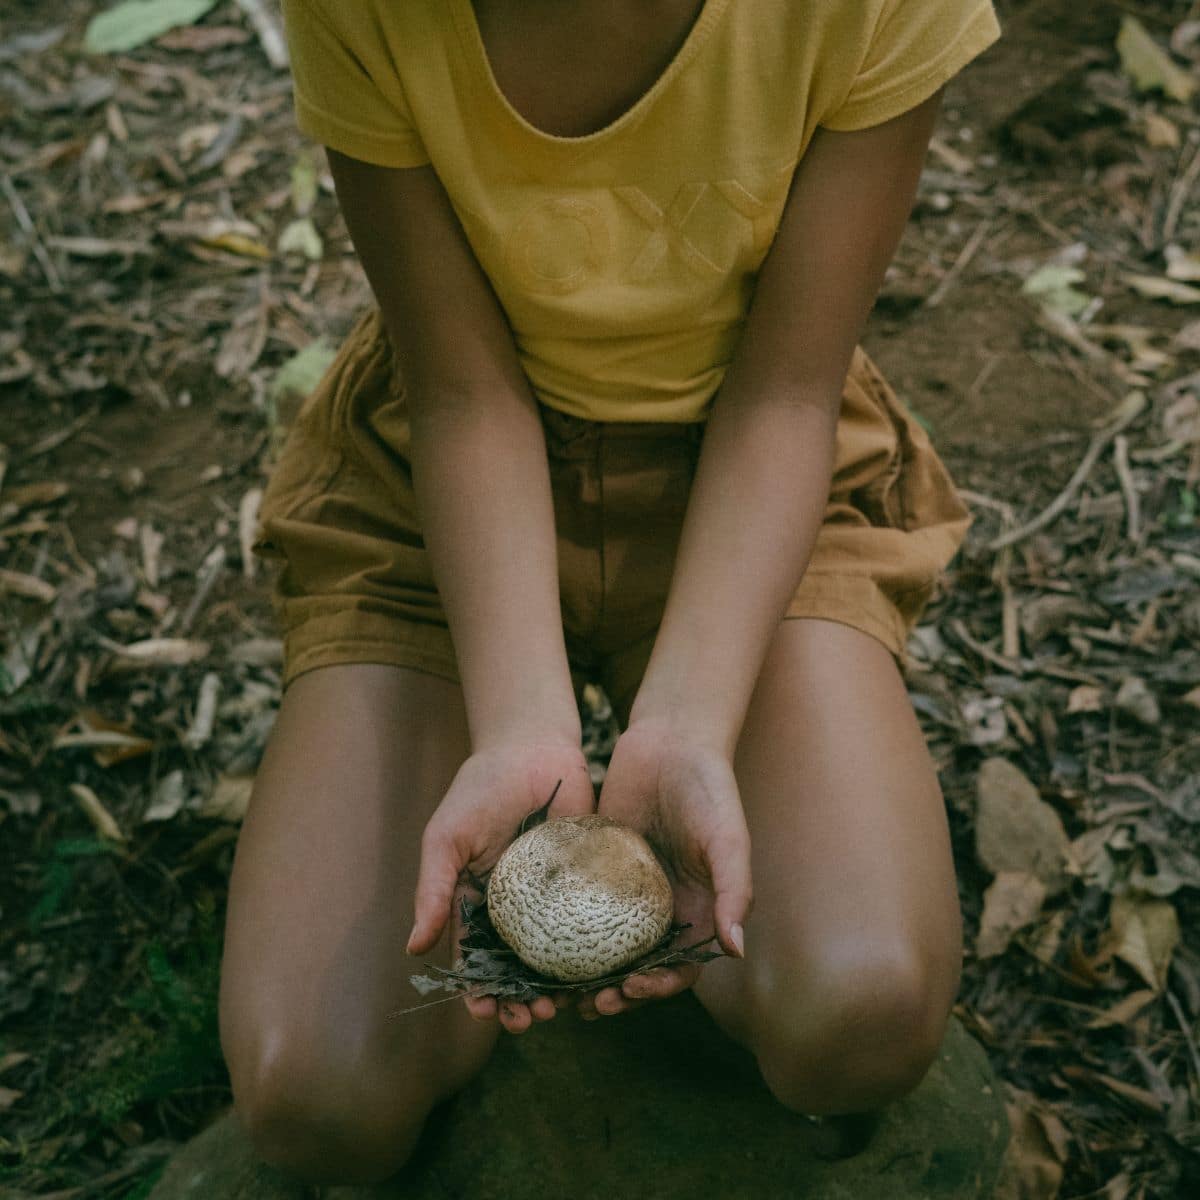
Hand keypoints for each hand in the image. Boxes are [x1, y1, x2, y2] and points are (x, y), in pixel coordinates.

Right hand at [406, 739, 593, 1033]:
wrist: (532, 746)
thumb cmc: (480, 789)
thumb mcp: (446, 838)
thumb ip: (432, 891)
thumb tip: (414, 949)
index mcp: (479, 905)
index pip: (477, 961)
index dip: (481, 992)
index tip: (487, 1012)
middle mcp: (518, 910)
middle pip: (519, 970)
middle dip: (523, 1001)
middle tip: (534, 1018)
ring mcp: (556, 899)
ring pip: (559, 957)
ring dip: (559, 987)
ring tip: (564, 1005)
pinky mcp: (589, 882)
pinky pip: (594, 926)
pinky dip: (597, 955)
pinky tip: (602, 975)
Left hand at [578, 720, 751, 1019]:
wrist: (672, 737)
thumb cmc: (710, 787)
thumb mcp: (727, 837)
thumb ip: (734, 891)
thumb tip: (734, 951)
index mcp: (696, 909)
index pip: (679, 967)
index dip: (658, 988)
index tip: (629, 989)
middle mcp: (660, 906)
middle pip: (636, 966)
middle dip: (614, 993)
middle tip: (586, 1004)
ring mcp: (625, 887)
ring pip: (602, 943)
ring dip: (583, 971)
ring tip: (556, 988)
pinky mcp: (596, 864)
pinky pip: (576, 903)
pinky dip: (559, 926)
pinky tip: (534, 940)